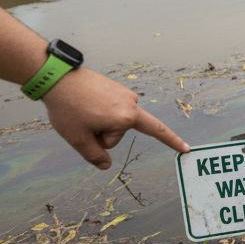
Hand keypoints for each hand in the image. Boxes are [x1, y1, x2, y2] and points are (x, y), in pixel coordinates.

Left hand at [41, 68, 188, 168]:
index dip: (172, 142)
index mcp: (126, 117)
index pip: (156, 131)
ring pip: (115, 121)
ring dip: (100, 122)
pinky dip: (100, 112)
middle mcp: (131, 103)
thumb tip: (106, 165)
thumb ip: (94, 156)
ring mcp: (124, 94)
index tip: (186, 149)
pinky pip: (111, 109)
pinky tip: (85, 105)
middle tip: (81, 121)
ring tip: (81, 111)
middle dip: (101, 134)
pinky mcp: (116, 88)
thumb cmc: (68, 108)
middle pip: (118, 133)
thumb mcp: (78, 139)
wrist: (57, 77)